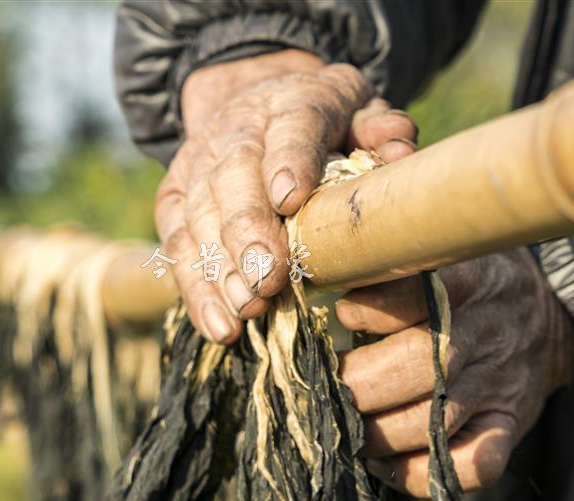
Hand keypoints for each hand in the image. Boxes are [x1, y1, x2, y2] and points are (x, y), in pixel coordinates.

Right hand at [157, 50, 417, 342]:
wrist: (251, 102)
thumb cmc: (322, 122)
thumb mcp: (359, 111)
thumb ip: (381, 129)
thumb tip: (399, 152)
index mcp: (292, 101)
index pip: (292, 125)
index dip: (289, 160)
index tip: (290, 201)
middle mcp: (237, 128)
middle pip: (234, 174)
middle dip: (247, 230)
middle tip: (268, 278)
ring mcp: (198, 162)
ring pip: (199, 214)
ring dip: (221, 268)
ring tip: (245, 309)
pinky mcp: (173, 197)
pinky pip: (177, 244)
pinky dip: (197, 289)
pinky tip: (220, 325)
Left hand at [335, 250, 573, 496]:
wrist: (550, 317)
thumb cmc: (471, 280)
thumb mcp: (445, 247)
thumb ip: (391, 254)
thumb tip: (315, 264)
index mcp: (472, 280)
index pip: (427, 290)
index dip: (379, 307)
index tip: (344, 313)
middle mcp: (487, 333)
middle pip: (422, 364)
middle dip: (361, 383)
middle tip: (325, 385)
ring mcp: (499, 385)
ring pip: (435, 421)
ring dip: (377, 432)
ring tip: (344, 424)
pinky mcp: (507, 425)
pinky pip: (472, 465)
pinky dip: (420, 474)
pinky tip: (383, 464)